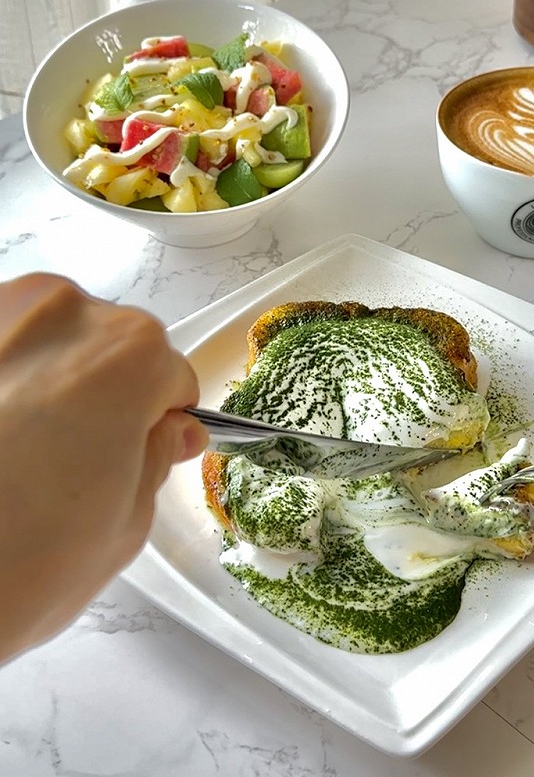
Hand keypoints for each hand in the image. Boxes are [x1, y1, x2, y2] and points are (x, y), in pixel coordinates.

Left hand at [0, 273, 207, 663]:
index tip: (136, 451)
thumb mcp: (124, 525)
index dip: (157, 421)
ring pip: (46, 343)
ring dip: (40, 388)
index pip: (171, 375)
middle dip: (99, 399)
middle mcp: (58, 313)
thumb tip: (166, 433)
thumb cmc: (6, 566)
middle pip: (109, 348)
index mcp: (126, 353)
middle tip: (66, 469)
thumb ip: (158, 457)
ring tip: (12, 462)